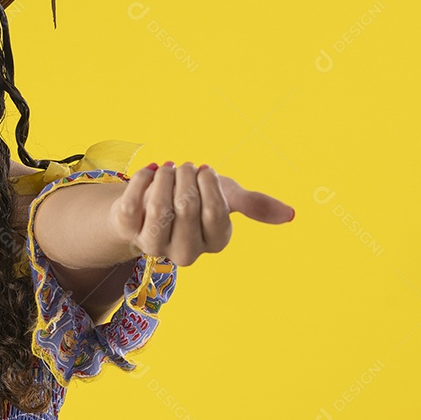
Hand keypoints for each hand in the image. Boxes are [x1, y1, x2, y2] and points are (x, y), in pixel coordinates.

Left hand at [107, 161, 293, 265]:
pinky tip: (151, 171)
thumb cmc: (194, 199)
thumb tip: (291, 214)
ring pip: (158, 207)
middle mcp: (185, 252)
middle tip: (184, 167)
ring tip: (168, 169)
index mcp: (214, 243)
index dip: (208, 183)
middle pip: (186, 206)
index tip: (204, 171)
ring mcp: (154, 245)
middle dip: (186, 176)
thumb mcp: (227, 198)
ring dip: (164, 177)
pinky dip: (142, 178)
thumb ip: (255, 204)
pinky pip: (132, 201)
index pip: (215, 211)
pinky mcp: (128, 232)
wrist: (149, 204)